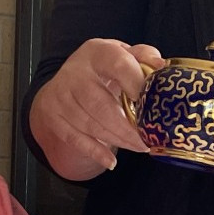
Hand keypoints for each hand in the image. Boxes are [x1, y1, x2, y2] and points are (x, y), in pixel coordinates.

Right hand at [28, 38, 164, 180]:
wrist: (66, 80)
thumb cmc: (104, 69)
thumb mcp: (122, 55)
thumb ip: (144, 57)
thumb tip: (160, 66)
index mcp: (97, 53)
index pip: (118, 64)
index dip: (136, 83)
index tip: (152, 102)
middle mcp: (75, 73)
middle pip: (100, 104)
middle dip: (127, 127)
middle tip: (147, 139)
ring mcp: (61, 96)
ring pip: (89, 125)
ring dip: (117, 140)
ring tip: (138, 146)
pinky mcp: (53, 116)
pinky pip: (75, 139)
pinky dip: (95, 152)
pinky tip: (111, 161)